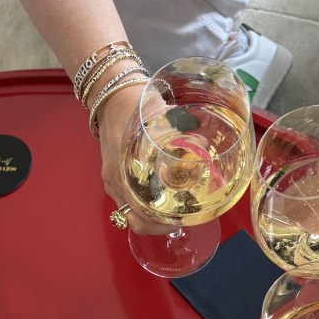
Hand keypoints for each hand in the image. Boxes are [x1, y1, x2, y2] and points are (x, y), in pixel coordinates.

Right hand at [97, 85, 173, 235]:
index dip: (161, 224)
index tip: (179, 221)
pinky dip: (142, 205)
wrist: (110, 93)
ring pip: (130, 211)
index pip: (140, 216)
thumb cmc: (134, 104)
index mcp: (122, 174)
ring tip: (172, 212)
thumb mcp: (161, 116)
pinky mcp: (113, 173)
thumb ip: (183, 130)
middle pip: (134, 220)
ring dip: (149, 217)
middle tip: (179, 220)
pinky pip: (127, 198)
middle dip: (157, 226)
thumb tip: (207, 143)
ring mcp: (112, 179)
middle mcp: (115, 183)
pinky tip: (159, 197)